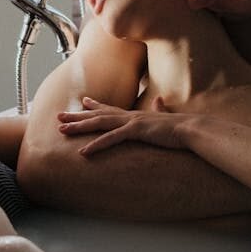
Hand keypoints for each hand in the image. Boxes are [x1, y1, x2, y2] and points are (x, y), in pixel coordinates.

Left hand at [57, 96, 187, 155]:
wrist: (191, 129)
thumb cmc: (179, 128)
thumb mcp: (165, 117)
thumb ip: (160, 109)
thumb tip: (159, 99)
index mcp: (135, 114)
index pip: (111, 108)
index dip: (95, 105)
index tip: (83, 102)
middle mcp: (130, 116)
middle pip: (98, 115)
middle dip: (77, 116)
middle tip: (59, 117)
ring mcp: (132, 122)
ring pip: (99, 124)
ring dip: (79, 128)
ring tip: (62, 131)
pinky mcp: (136, 131)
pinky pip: (111, 139)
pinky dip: (96, 145)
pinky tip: (83, 151)